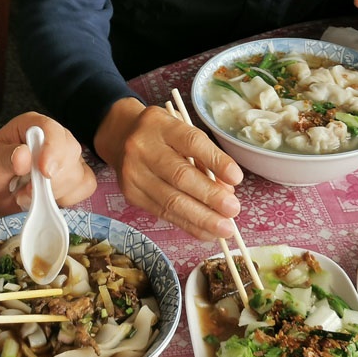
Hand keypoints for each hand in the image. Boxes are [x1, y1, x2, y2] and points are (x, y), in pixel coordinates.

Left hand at [0, 112, 95, 220]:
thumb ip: (6, 157)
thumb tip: (24, 156)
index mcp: (33, 126)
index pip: (53, 130)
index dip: (53, 150)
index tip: (45, 172)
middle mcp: (54, 138)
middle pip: (71, 153)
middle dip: (51, 180)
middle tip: (25, 191)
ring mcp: (66, 158)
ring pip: (78, 174)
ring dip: (54, 193)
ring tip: (28, 196)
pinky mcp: (73, 177)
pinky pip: (85, 187)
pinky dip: (67, 198)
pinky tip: (46, 200)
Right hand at [95, 98, 242, 241]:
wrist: (120, 136)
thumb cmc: (162, 135)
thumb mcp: (182, 132)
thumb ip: (204, 157)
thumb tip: (227, 190)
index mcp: (159, 124)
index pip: (192, 142)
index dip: (216, 161)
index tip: (237, 178)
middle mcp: (142, 147)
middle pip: (180, 175)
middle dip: (210, 196)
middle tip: (233, 210)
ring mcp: (133, 173)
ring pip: (171, 201)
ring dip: (202, 218)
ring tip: (225, 228)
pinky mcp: (132, 194)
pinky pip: (164, 213)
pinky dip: (189, 225)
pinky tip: (207, 232)